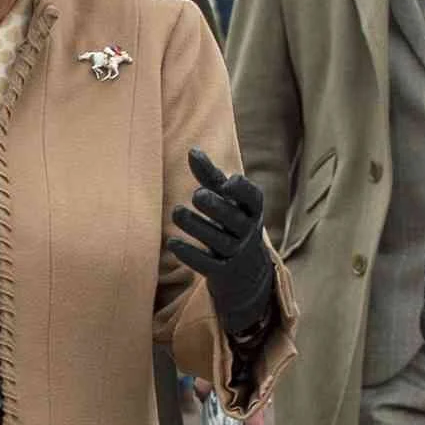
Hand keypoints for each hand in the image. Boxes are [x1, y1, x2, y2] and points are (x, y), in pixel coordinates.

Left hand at [168, 148, 274, 344]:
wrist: (246, 273)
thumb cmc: (231, 222)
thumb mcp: (226, 200)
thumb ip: (210, 176)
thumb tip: (192, 150)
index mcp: (252, 210)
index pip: (253, 198)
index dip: (242, 191)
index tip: (227, 183)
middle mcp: (248, 232)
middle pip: (233, 219)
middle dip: (216, 207)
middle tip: (197, 196)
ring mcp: (237, 254)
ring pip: (218, 241)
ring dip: (196, 227)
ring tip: (176, 213)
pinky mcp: (223, 273)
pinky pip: (207, 265)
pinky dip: (190, 254)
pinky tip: (172, 243)